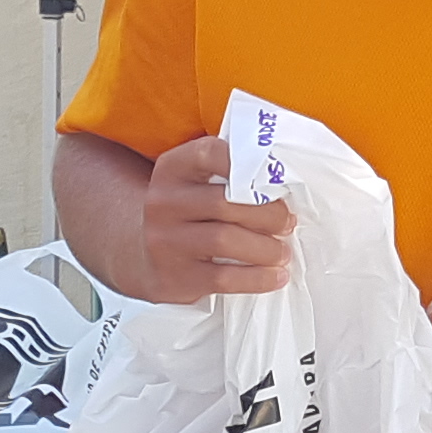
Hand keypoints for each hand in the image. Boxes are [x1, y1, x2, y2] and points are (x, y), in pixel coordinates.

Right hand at [126, 134, 296, 301]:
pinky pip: (224, 278)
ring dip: (266, 248)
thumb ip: (229, 174)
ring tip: (282, 252)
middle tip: (287, 223)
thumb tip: (285, 181)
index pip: (209, 153)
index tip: (275, 179)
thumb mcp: (194, 184)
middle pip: (225, 202)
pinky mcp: (176, 276)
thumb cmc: (188, 214)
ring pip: (225, 240)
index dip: (247, 162)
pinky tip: (276, 276)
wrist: (144, 256)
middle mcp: (164, 202)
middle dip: (268, 214)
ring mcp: (165, 241)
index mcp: (173, 169)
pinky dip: (258, 279)